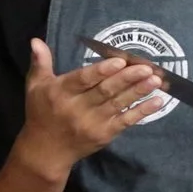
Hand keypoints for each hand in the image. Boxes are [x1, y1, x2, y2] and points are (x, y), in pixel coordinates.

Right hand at [15, 38, 167, 176]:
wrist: (46, 151)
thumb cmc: (41, 113)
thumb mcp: (35, 87)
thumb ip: (40, 63)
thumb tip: (36, 40)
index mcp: (60, 93)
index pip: (83, 80)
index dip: (101, 71)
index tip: (120, 61)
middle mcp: (76, 109)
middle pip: (105, 91)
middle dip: (127, 78)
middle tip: (147, 67)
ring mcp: (93, 123)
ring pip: (118, 104)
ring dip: (138, 91)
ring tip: (156, 79)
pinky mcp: (105, 134)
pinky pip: (126, 121)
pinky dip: (143, 111)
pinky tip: (157, 101)